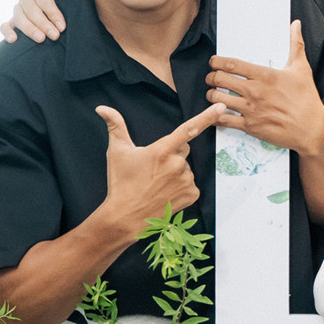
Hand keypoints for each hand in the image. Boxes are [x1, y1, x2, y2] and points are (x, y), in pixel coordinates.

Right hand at [2, 0, 72, 46]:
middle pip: (29, 7)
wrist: (66, 4)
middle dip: (42, 22)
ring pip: (18, 16)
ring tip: (41, 39)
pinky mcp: (14, 21)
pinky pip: (5, 25)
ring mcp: (19, 7)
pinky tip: (13, 40)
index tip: (62, 26)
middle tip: (55, 35)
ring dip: (29, 28)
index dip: (52, 12)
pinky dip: (7, 31)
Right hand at [95, 102, 229, 232]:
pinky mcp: (192, 194)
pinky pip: (191, 183)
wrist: (125, 217)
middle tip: (153, 167)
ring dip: (176, 171)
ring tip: (157, 183)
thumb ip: (115, 126)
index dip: (207, 117)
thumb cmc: (121, 183)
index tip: (222, 106)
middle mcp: (177, 164)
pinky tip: (165, 192)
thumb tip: (101, 108)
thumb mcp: (117, 152)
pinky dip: (181, 186)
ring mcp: (186, 180)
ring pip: (186, 168)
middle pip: (183, 149)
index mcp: (162, 150)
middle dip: (172, 153)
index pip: (188, 128)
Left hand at [207, 23, 323, 156]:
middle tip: (212, 78)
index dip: (216, 61)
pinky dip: (216, 116)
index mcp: (264, 75)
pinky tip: (217, 113)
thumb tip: (296, 24)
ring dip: (211, 95)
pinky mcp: (250, 126)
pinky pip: (223, 120)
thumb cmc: (307, 98)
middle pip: (219, 79)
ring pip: (217, 99)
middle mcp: (254, 91)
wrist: (312, 128)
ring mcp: (250, 109)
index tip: (214, 62)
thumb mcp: (301, 68)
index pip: (230, 64)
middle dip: (211, 77)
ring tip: (214, 95)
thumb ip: (296, 44)